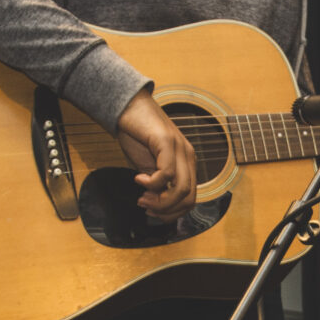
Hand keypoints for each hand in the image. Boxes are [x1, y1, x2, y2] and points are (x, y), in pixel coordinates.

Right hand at [116, 88, 197, 220]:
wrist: (129, 107)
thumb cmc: (137, 134)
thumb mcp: (148, 166)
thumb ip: (156, 185)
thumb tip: (158, 204)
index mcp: (186, 163)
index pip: (190, 199)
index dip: (171, 213)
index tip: (151, 211)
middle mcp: (188, 157)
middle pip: (189, 199)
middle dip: (166, 211)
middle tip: (146, 206)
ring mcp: (180, 148)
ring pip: (182, 190)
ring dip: (160, 201)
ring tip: (142, 197)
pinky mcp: (167, 141)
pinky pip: (167, 173)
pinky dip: (152, 183)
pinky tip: (138, 179)